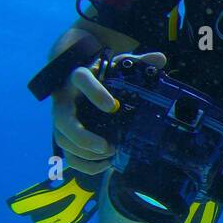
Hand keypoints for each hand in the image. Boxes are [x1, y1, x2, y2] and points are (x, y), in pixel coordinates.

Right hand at [48, 37, 165, 173]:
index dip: (94, 92)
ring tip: (109, 155)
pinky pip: (67, 154)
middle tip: (106, 146)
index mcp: (78, 77)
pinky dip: (83, 163)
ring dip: (85, 153)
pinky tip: (103, 164)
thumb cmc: (102, 74)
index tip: (112, 107)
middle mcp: (64, 99)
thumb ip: (136, 62)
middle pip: (63, 120)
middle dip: (82, 137)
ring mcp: (61, 119)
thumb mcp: (117, 65)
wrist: (79, 81)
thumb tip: (160, 59)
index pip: (81, 80)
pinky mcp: (64, 134)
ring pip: (63, 139)